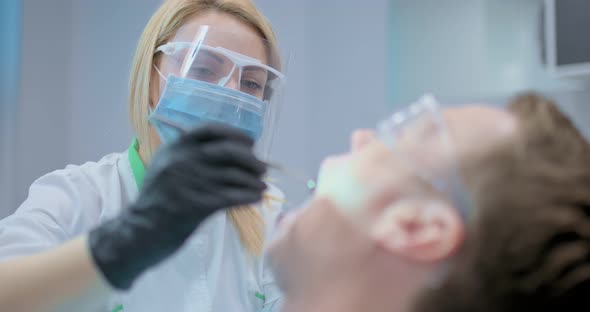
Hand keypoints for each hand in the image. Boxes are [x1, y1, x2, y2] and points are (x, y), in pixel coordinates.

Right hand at [89, 124, 266, 288]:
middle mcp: (183, 160)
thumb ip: (189, 154)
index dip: (236, 134)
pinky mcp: (198, 205)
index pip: (211, 130)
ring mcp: (191, 182)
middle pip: (229, 151)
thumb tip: (231, 150)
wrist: (141, 230)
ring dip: (254, 181)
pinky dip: (249, 196)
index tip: (249, 142)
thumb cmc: (157, 199)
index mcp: (175, 147)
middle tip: (262, 168)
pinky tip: (256, 197)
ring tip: (262, 186)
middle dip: (251, 159)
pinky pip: (233, 196)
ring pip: (234, 176)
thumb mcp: (165, 166)